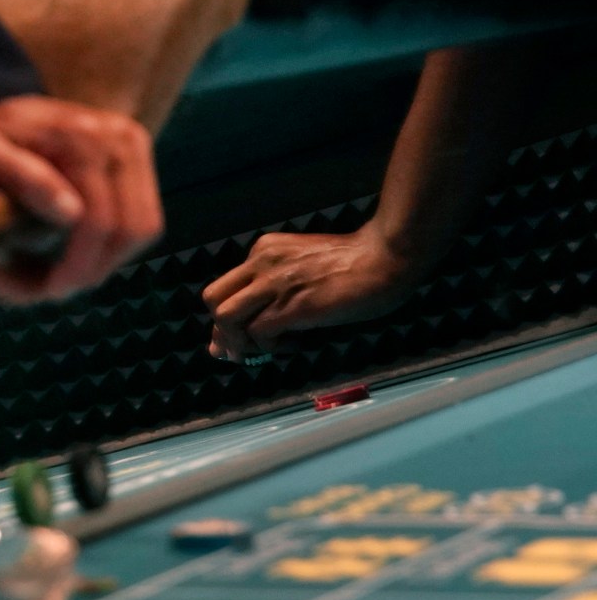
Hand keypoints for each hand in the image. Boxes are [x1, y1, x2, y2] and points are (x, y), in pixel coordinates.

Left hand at [0, 95, 161, 302]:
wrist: (2, 112)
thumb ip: (16, 179)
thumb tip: (72, 214)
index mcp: (73, 136)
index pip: (95, 220)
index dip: (74, 267)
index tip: (46, 291)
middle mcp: (113, 134)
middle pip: (127, 229)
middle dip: (90, 270)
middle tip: (53, 288)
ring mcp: (131, 140)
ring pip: (143, 228)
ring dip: (106, 261)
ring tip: (65, 272)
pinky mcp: (138, 151)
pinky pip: (144, 216)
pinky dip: (116, 244)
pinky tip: (80, 247)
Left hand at [202, 228, 420, 361]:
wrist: (387, 256)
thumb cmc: (356, 263)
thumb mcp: (305, 267)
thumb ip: (276, 288)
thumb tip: (255, 316)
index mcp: (264, 251)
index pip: (224, 286)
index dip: (226, 316)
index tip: (239, 337)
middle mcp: (261, 263)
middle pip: (212, 300)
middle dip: (222, 330)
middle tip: (245, 349)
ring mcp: (274, 284)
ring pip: (226, 318)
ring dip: (240, 342)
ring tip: (268, 348)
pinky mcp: (292, 306)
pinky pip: (258, 332)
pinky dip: (269, 347)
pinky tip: (295, 344)